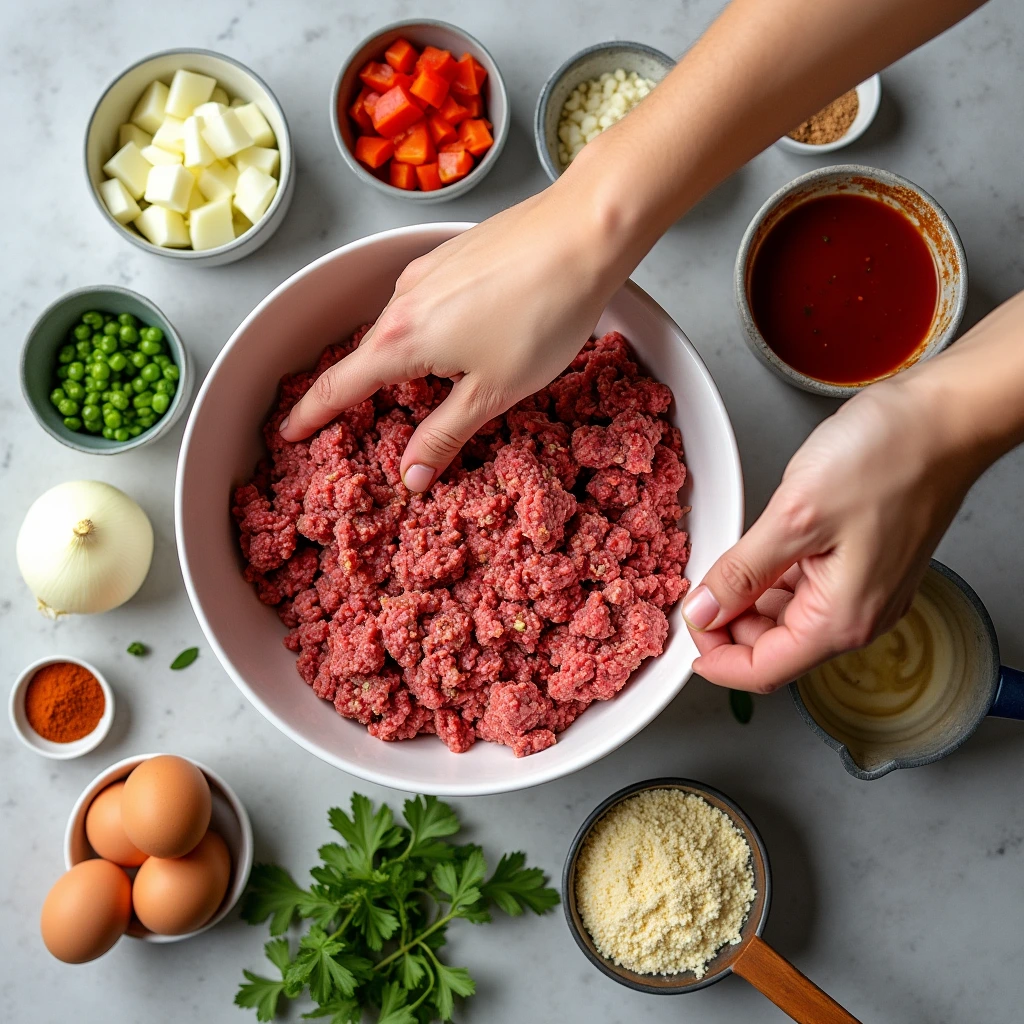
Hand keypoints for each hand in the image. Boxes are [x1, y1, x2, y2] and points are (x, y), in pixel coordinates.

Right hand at [279, 181, 619, 490]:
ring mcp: (426, 271)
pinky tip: (471, 337)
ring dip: (409, 359)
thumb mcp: (493, 392)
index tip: (289, 432)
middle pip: (369, 357)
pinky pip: (427, 303)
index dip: (310, 415)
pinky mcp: (453, 254)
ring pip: (402, 327)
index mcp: (400, 340)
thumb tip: (410, 476)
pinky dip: (432, 329)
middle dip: (367, 391)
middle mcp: (401, 300)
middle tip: (373, 422)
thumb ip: (445, 435)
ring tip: (444, 382)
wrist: (584, 230)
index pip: (338, 387)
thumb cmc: (543, 314)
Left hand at [681, 375, 985, 692]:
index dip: (713, 657)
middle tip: (697, 583)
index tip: (682, 629)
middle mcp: (857, 616)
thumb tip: (703, 612)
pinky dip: (773, 576)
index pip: (762, 671)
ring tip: (726, 559)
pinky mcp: (864, 564)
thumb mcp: (794, 517)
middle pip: (773, 648)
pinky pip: (806, 588)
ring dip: (748, 598)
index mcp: (841, 620)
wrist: (945, 418)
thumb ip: (742, 573)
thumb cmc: (888, 459)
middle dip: (727, 624)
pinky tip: (759, 547)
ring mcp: (864, 591)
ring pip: (787, 617)